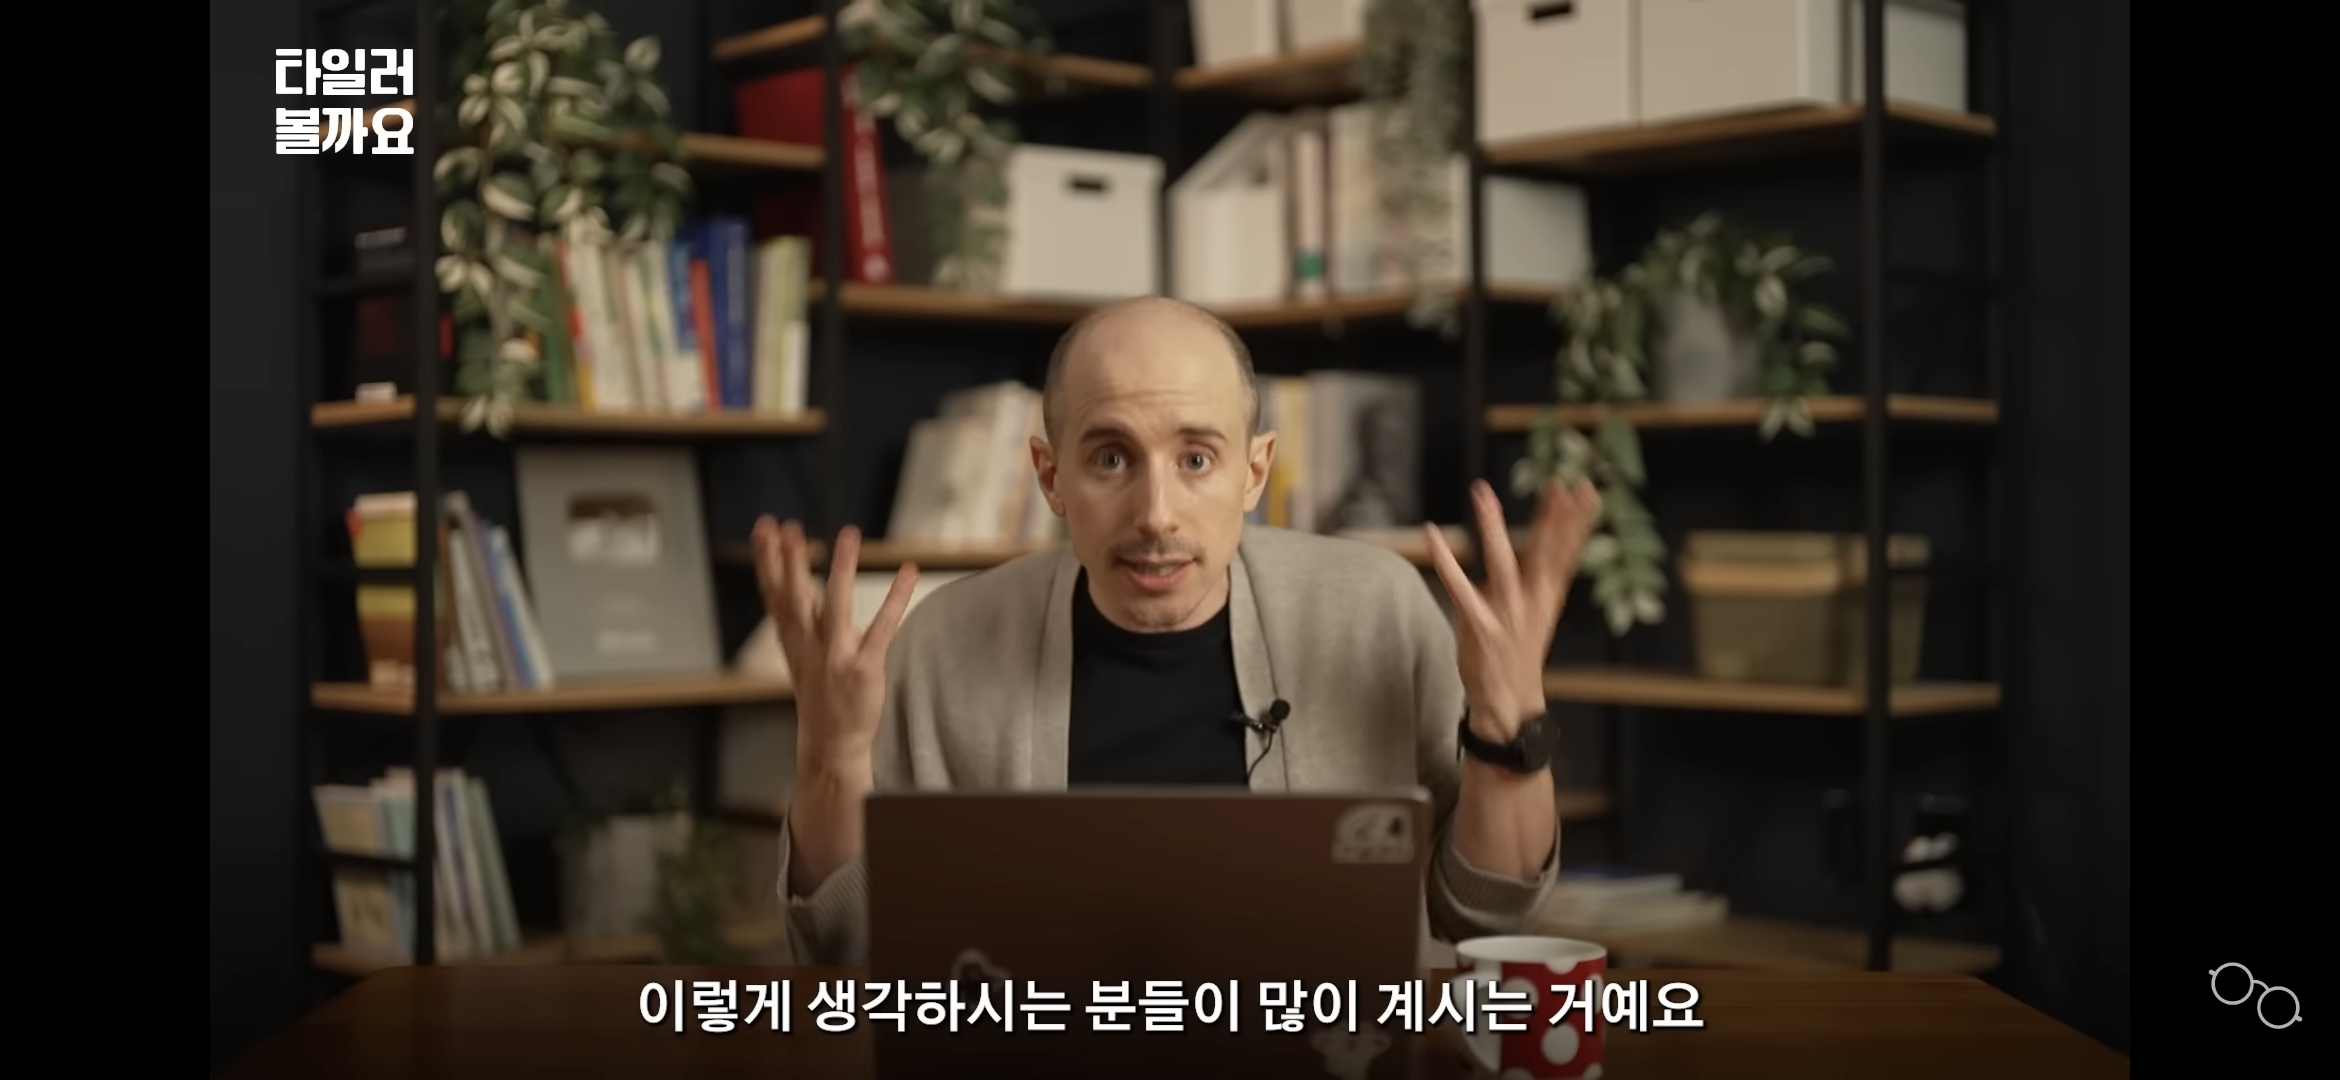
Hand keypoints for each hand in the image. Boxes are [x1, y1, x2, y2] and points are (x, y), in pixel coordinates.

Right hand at [752, 517, 917, 773]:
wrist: (831, 742)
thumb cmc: (819, 693)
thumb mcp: (802, 653)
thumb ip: (803, 618)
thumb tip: (804, 583)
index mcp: (792, 639)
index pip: (774, 592)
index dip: (768, 559)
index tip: (764, 526)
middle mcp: (809, 645)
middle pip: (795, 596)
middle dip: (789, 561)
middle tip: (786, 526)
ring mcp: (836, 656)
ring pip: (836, 606)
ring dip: (842, 568)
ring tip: (848, 533)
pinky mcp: (864, 667)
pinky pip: (883, 627)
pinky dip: (896, 597)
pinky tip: (908, 570)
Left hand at [1424, 479, 1601, 742]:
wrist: (1509, 704)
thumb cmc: (1517, 653)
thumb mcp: (1535, 613)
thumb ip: (1530, 580)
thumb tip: (1525, 547)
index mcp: (1546, 596)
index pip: (1565, 550)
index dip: (1574, 520)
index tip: (1582, 489)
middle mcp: (1531, 602)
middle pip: (1544, 552)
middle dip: (1553, 517)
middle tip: (1561, 484)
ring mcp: (1506, 614)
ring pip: (1502, 562)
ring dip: (1492, 526)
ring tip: (1483, 493)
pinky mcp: (1480, 627)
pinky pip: (1459, 588)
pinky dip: (1446, 561)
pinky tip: (1434, 534)